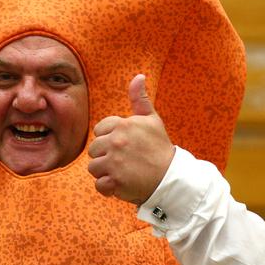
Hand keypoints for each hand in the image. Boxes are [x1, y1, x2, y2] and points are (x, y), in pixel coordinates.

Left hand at [88, 74, 174, 204]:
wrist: (171, 177)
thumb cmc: (160, 148)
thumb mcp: (152, 120)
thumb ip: (140, 99)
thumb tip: (138, 76)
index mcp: (122, 125)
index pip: (99, 131)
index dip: (109, 139)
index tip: (124, 146)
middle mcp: (116, 142)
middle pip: (93, 150)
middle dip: (105, 156)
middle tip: (124, 161)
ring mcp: (114, 162)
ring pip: (94, 167)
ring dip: (105, 172)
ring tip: (123, 172)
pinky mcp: (115, 181)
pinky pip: (99, 185)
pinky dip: (107, 188)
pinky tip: (120, 184)